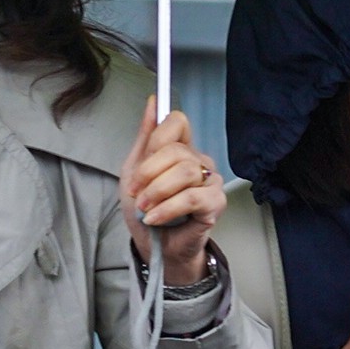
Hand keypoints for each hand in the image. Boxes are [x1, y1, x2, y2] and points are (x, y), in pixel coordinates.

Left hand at [120, 99, 224, 285]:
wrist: (154, 247)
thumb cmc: (146, 211)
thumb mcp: (133, 171)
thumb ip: (145, 137)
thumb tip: (153, 101)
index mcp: (181, 149)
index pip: (177, 122)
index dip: (156, 141)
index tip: (140, 167)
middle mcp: (200, 160)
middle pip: (177, 150)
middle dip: (148, 174)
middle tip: (136, 193)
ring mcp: (211, 181)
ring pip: (185, 172)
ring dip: (156, 193)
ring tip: (145, 209)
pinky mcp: (216, 203)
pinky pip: (192, 197)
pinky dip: (168, 208)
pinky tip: (155, 218)